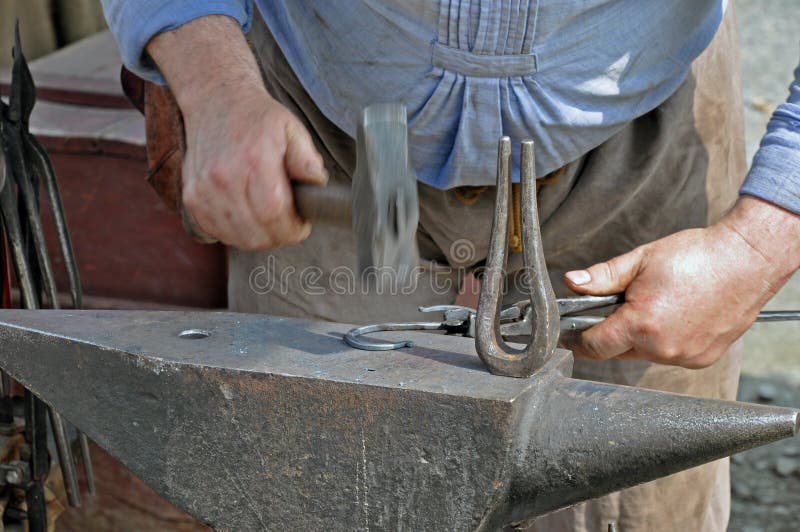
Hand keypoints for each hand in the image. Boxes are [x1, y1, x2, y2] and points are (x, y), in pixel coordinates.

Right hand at [147, 16, 326, 249]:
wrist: (216, 102)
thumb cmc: (257, 118)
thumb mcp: (291, 129)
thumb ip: (307, 159)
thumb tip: (318, 184)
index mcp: (253, 161)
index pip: (274, 215)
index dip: (292, 229)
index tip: (302, 225)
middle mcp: (224, 179)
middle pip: (257, 234)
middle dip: (279, 236)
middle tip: (289, 224)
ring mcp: (204, 191)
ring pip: (238, 239)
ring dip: (258, 237)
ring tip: (269, 219)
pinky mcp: (191, 198)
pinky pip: (217, 232)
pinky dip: (236, 233)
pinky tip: (247, 216)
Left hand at [562, 197, 799, 367]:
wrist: (748, 260)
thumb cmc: (697, 256)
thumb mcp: (641, 260)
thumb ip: (602, 277)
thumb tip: (572, 282)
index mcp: (641, 324)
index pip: (593, 347)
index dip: (576, 340)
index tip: (568, 334)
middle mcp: (662, 349)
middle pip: (617, 351)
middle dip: (611, 331)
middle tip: (619, 304)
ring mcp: (684, 357)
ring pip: (643, 354)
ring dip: (639, 336)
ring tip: (655, 305)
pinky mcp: (701, 359)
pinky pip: (669, 355)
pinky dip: (664, 340)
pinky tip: (676, 315)